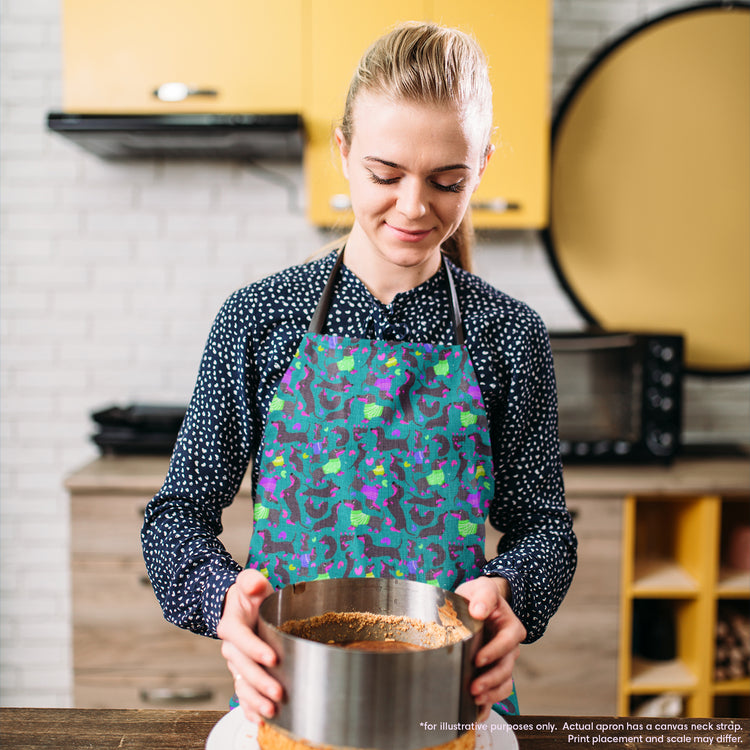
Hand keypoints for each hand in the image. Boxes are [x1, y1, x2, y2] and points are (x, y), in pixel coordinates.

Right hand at [216, 569, 281, 722]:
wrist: (238, 608)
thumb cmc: (249, 597)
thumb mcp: (249, 583)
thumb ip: (250, 581)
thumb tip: (254, 585)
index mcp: (231, 625)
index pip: (241, 638)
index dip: (255, 649)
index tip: (273, 658)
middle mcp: (231, 648)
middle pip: (243, 668)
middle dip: (260, 682)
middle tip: (279, 693)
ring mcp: (236, 664)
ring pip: (241, 686)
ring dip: (255, 701)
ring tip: (272, 711)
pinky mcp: (242, 675)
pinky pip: (242, 695)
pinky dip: (249, 709)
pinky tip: (259, 720)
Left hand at [455, 576, 525, 720]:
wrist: (478, 605)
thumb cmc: (480, 596)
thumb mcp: (482, 588)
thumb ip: (483, 596)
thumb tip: (479, 611)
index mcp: (511, 627)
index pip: (507, 641)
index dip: (494, 651)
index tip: (477, 659)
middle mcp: (510, 647)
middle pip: (506, 667)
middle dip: (491, 680)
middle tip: (473, 688)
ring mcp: (502, 661)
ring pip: (504, 683)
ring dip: (491, 694)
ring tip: (474, 700)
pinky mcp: (493, 671)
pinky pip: (497, 690)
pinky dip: (489, 703)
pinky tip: (477, 713)